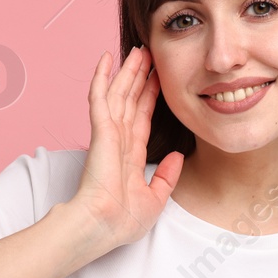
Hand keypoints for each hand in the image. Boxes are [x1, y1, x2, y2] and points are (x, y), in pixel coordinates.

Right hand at [65, 46, 183, 249]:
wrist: (103, 226)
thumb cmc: (122, 221)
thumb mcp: (155, 198)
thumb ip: (166, 176)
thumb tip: (177, 156)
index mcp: (130, 155)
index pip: (141, 118)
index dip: (149, 96)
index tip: (157, 79)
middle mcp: (118, 141)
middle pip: (130, 99)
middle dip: (139, 76)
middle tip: (148, 54)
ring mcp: (108, 134)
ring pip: (118, 93)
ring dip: (126, 71)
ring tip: (136, 50)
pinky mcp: (100, 132)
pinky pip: (100, 98)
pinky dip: (102, 77)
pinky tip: (105, 59)